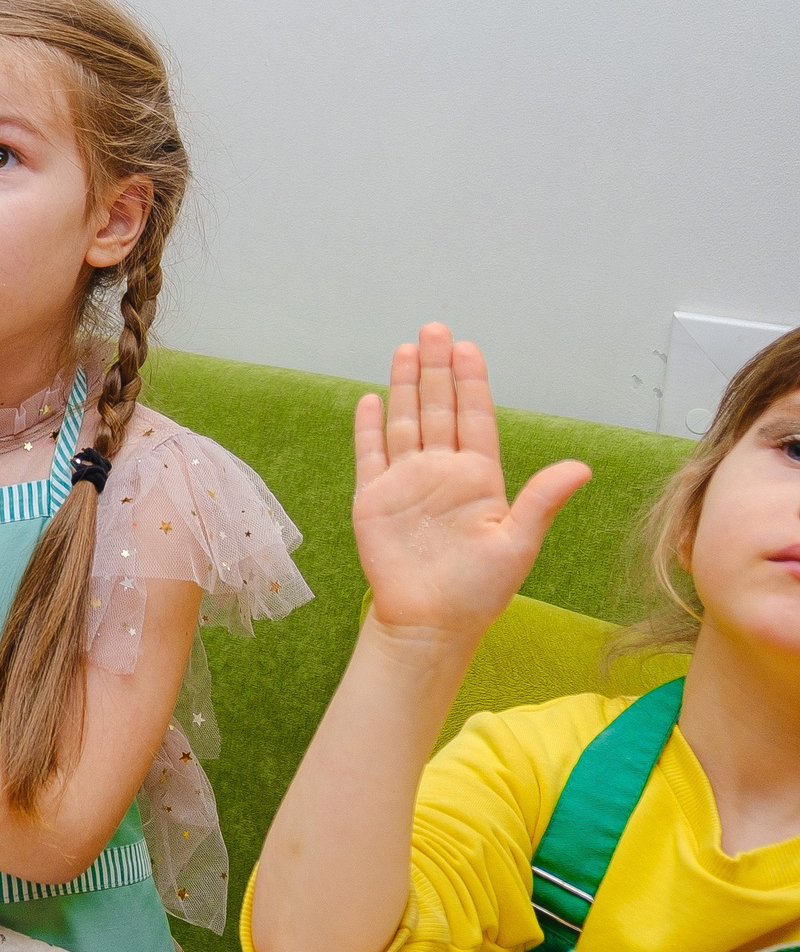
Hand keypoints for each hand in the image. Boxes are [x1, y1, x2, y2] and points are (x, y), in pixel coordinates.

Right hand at [352, 324, 589, 650]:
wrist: (429, 621)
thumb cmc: (478, 590)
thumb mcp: (517, 544)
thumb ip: (542, 500)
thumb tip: (582, 467)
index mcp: (478, 478)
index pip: (475, 418)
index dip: (471, 383)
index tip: (467, 348)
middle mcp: (441, 472)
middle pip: (438, 409)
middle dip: (435, 369)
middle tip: (434, 330)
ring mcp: (406, 482)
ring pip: (405, 422)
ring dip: (403, 386)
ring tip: (405, 349)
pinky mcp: (374, 498)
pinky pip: (370, 454)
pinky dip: (368, 427)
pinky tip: (371, 399)